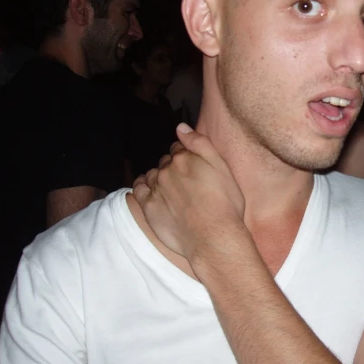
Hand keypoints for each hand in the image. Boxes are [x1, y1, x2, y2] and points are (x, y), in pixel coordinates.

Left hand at [133, 123, 246, 266]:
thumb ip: (200, 143)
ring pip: (152, 174)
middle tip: (184, 180)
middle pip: (165, 162)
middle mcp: (167, 170)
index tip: (191, 165)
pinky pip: (138, 190)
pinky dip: (142, 186)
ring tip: (169, 188)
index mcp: (184, 158)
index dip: (185, 155)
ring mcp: (156, 188)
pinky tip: (148, 189)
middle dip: (172, 166)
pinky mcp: (149, 207)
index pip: (179, 148)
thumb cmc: (225, 203)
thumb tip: (181, 127)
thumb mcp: (222, 167)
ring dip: (158, 177)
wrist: (213, 236)